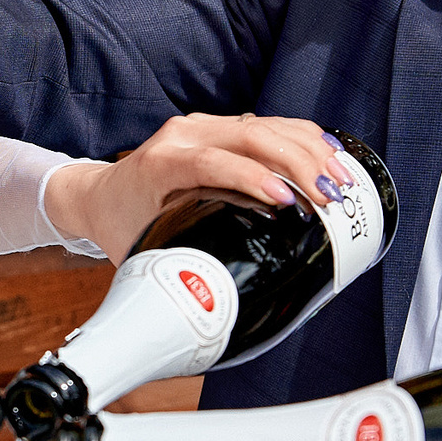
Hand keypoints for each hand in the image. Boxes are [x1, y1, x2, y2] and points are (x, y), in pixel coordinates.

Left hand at [43, 113, 357, 256]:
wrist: (100, 194)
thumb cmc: (121, 224)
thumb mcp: (141, 250)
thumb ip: (174, 274)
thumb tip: (209, 316)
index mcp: (161, 163)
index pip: (213, 162)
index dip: (252, 178)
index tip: (286, 201)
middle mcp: (183, 136)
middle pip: (251, 135)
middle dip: (299, 164)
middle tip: (331, 197)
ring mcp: (202, 125)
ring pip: (265, 125)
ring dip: (309, 150)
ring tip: (341, 181)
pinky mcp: (219, 127)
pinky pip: (267, 124)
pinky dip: (301, 138)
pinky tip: (329, 155)